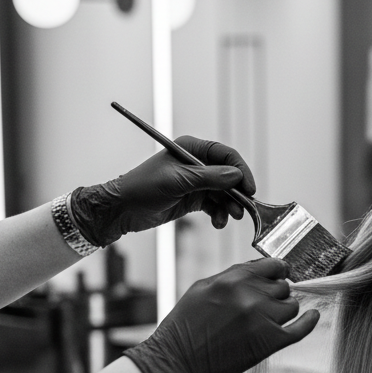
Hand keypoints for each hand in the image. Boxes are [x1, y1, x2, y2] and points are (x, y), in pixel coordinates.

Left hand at [68, 137, 256, 247]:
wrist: (123, 209)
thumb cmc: (144, 187)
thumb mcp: (178, 181)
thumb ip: (209, 178)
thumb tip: (236, 176)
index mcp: (191, 149)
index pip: (225, 155)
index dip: (240, 170)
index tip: (248, 188)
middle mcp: (196, 164)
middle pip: (228, 175)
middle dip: (236, 193)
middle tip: (243, 208)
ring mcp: (195, 182)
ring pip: (223, 193)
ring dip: (229, 206)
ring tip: (229, 218)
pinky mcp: (193, 199)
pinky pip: (214, 205)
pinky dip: (219, 214)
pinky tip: (218, 223)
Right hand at [124, 258, 319, 372]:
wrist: (176, 360)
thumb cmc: (185, 325)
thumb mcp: (203, 288)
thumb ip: (233, 277)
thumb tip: (258, 271)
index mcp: (233, 279)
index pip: (272, 265)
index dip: (278, 271)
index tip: (279, 276)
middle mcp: (250, 295)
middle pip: (283, 286)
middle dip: (276, 294)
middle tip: (266, 305)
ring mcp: (262, 319)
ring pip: (292, 305)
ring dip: (285, 310)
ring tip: (272, 318)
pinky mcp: (269, 342)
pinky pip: (300, 328)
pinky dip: (309, 322)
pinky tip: (313, 317)